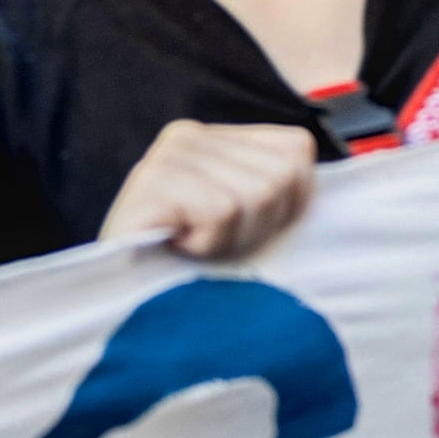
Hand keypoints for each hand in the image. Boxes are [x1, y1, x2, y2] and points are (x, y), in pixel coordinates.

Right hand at [99, 121, 318, 259]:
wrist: (122, 303)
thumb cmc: (190, 269)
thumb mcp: (242, 219)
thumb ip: (274, 190)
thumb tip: (316, 182)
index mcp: (216, 136)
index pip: (297, 151)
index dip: (288, 204)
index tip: (244, 229)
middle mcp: (189, 133)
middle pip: (280, 176)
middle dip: (257, 226)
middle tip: (213, 243)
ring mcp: (167, 154)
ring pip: (254, 194)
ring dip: (230, 239)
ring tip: (194, 246)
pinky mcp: (149, 183)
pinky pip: (220, 210)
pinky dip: (207, 243)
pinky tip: (178, 246)